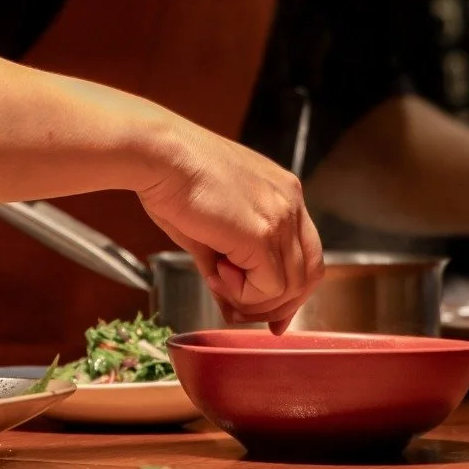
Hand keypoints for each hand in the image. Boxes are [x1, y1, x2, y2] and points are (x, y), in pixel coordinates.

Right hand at [138, 124, 324, 332]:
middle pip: (309, 272)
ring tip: (218, 280)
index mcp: (282, 191)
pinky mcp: (262, 233)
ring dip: (253, 298)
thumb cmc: (173, 177)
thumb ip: (228, 264)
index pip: (307, 252)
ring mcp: (280, 217)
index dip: (291, 289)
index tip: (269, 313)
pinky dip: (243, 293)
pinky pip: (268, 286)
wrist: (159, 154)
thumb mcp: (210, 224)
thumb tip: (230, 307)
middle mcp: (290, 201)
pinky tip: (216, 273)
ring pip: (291, 285)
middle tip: (243, 314)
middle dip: (278, 304)